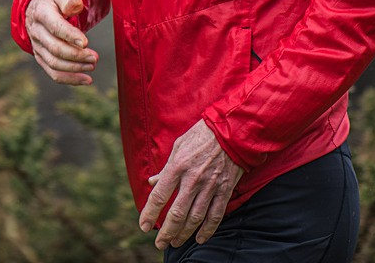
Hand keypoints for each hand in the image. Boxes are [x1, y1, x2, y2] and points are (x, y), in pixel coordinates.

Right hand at [25, 0, 97, 84]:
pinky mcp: (41, 57)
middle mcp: (36, 32)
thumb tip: (75, 5)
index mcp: (42, 13)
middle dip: (76, 55)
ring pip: (54, 63)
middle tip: (94, 57)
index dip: (70, 36)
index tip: (85, 42)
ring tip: (92, 66)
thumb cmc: (53, 0)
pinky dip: (70, 79)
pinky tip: (86, 80)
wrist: (36, 8)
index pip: (55, 27)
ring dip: (75, 68)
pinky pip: (53, 73)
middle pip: (55, 48)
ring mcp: (37, 47)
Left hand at [139, 119, 242, 249]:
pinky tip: (200, 238)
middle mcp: (193, 178)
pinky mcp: (225, 189)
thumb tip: (152, 181)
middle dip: (166, 232)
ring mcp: (210, 185)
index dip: (150, 213)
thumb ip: (166, 167)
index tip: (144, 226)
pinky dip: (208, 230)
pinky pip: (215, 215)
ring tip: (175, 243)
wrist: (231, 130)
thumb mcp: (178, 145)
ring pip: (195, 218)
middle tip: (159, 244)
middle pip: (177, 213)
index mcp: (178, 165)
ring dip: (184, 234)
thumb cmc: (201, 135)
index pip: (160, 195)